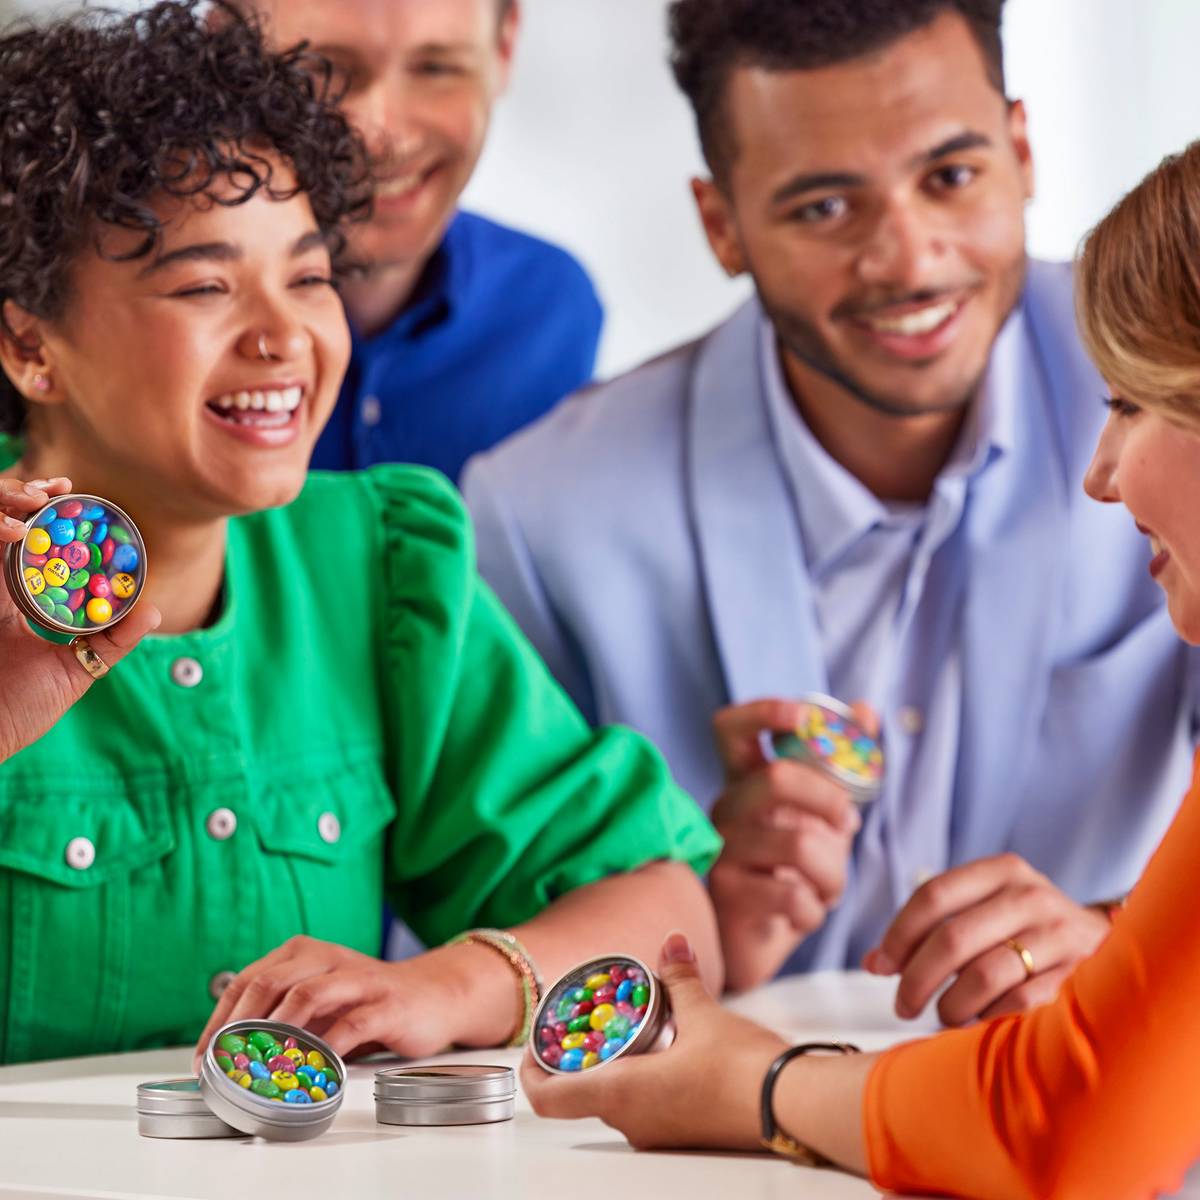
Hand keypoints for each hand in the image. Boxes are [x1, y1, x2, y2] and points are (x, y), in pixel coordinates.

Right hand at [0, 475, 159, 762]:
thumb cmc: (17, 712)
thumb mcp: (75, 672)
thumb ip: (111, 643)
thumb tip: (153, 611)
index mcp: (14, 601)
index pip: (32, 545)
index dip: (48, 516)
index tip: (74, 493)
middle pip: (3, 526)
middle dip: (23, 495)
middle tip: (58, 487)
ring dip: (6, 502)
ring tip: (37, 495)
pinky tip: (14, 530)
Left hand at [192, 934, 502, 1068]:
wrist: (434, 994)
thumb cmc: (368, 1001)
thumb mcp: (320, 999)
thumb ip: (282, 1013)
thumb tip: (228, 1051)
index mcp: (305, 952)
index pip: (248, 980)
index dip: (220, 1019)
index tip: (205, 1057)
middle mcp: (328, 958)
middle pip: (270, 983)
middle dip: (239, 1028)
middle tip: (225, 1065)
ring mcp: (358, 979)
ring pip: (306, 996)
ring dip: (276, 1035)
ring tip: (257, 1068)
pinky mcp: (386, 1004)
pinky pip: (350, 1025)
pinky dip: (325, 1049)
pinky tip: (311, 1070)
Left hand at [521, 933, 786, 1150]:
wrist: (795, 1106)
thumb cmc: (745, 1067)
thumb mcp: (704, 1012)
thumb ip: (680, 977)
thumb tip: (673, 941)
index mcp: (623, 1094)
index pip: (548, 1098)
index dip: (531, 1070)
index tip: (536, 1042)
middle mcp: (633, 1123)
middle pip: (582, 1095)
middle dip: (583, 1057)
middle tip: (591, 1021)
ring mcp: (659, 1135)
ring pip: (618, 1101)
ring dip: (618, 1066)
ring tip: (633, 1026)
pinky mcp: (685, 1135)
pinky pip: (648, 1108)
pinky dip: (645, 1078)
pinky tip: (667, 1050)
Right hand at [707, 699, 863, 990]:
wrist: (756, 941)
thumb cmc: (788, 872)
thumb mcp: (820, 818)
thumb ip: (839, 769)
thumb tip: (867, 709)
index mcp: (745, 781)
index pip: (731, 727)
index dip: (764, 711)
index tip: (804, 715)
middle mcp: (725, 806)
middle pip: (779, 778)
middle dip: (830, 801)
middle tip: (847, 824)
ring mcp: (721, 848)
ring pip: (797, 844)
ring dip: (833, 874)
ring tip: (829, 889)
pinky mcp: (726, 892)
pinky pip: (791, 894)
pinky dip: (815, 909)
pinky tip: (807, 913)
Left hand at [863, 853, 1112, 1024]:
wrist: (1114, 949)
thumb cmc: (1027, 932)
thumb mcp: (984, 912)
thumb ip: (929, 930)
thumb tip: (872, 963)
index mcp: (1001, 871)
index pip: (932, 896)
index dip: (898, 935)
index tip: (880, 967)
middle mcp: (1031, 895)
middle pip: (953, 937)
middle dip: (917, 978)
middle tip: (902, 1004)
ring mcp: (1059, 934)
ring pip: (983, 975)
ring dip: (952, 1004)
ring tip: (942, 1014)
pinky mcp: (1080, 975)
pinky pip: (1018, 1004)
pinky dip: (989, 1018)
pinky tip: (980, 1022)